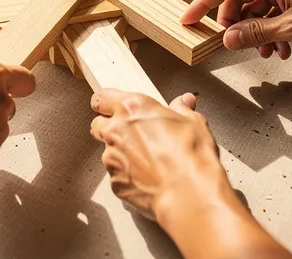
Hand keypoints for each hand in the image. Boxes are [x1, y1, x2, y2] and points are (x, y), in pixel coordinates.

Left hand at [90, 90, 227, 219]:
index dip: (106, 103)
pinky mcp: (115, 182)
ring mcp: (112, 158)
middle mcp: (116, 131)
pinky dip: (128, 176)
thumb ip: (182, 109)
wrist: (189, 193)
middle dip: (108, 128)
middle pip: (97, 125)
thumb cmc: (191, 156)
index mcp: (132, 108)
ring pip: (107, 152)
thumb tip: (183, 103)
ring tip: (147, 162)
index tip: (111, 107)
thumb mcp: (193, 123)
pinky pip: (117, 176)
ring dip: (120, 154)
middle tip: (128, 134)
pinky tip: (148, 179)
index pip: (102, 99)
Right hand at [181, 0, 291, 56]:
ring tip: (266, 51)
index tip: (188, 19)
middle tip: (235, 43)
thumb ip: (257, 31)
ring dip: (256, 28)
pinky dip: (272, 26)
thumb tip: (228, 38)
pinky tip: (281, 46)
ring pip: (258, 3)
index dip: (204, 3)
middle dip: (234, 21)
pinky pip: (275, 5)